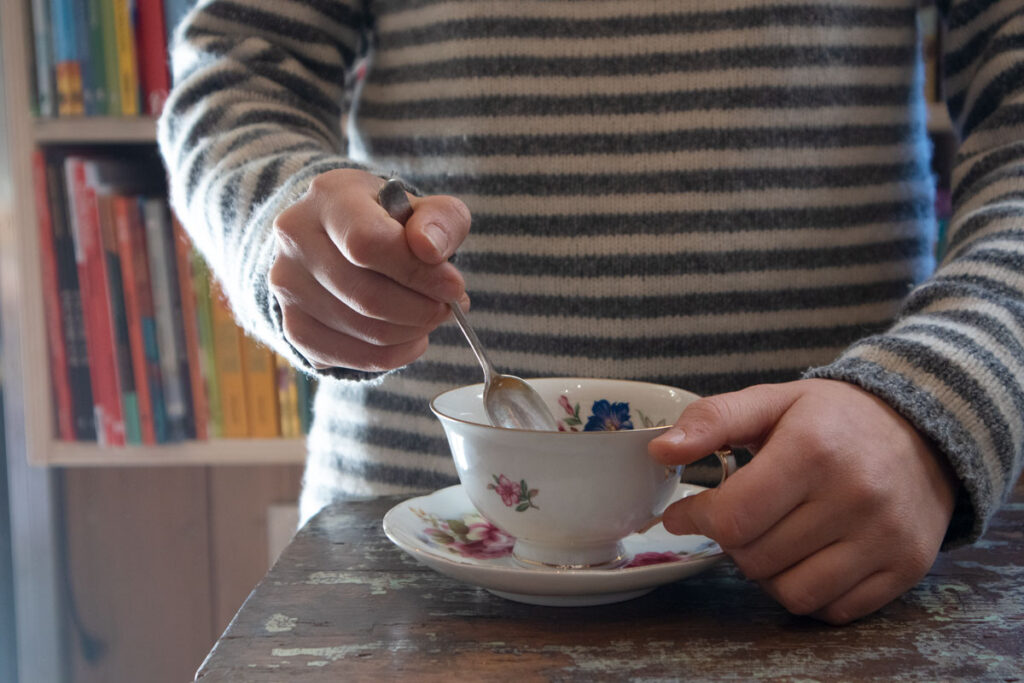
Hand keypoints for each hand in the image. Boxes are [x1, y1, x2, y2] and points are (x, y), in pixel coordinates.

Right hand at [269, 169, 470, 370]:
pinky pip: (351, 357)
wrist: (340, 240)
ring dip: (412, 332)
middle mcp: (296, 239)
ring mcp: (288, 286)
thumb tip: (430, 249)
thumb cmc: (390, 223)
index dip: (418, 273)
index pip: (368, 243)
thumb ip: (440, 220)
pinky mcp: (293, 326)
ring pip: (363, 331)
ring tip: (430, 317)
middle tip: (446, 307)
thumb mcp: (423, 208)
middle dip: (421, 309)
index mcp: (329, 197)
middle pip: (366, 296)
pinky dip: (393, 355)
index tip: (454, 285)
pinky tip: (410, 337)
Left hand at [648, 379, 957, 623]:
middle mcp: (855, 497)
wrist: (923, 430)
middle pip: (756, 557)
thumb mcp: (772, 400)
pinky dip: (808, 592)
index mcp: (814, 450)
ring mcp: (884, 538)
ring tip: (773, 537)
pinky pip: (834, 609)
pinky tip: (806, 556)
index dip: (697, 518)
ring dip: (767, 572)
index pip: (734, 516)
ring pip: (791, 593)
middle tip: (741, 516)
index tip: (686, 511)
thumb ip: (712, 420)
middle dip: (733, 540)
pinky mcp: (905, 567)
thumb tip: (660, 450)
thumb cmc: (834, 417)